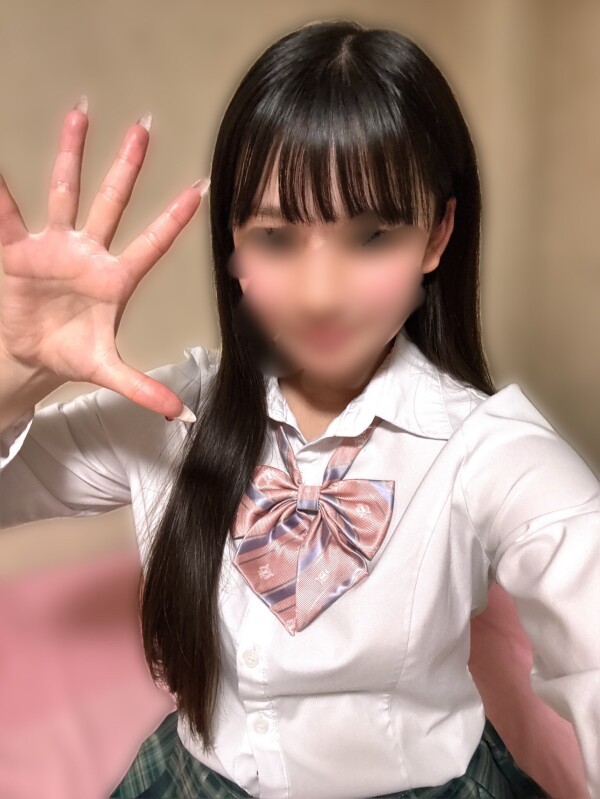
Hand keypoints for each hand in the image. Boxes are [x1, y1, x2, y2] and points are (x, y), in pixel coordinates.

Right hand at [0, 96, 209, 420]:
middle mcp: (89, 254)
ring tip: (79, 114)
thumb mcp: (106, 370)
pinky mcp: (20, 251)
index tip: (199, 188)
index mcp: (115, 279)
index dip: (173, 219)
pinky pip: (9, 217)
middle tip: (145, 128)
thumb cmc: (71, 353)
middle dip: (128, 167)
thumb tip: (182, 415)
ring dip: (71, 156)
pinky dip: (1, 195)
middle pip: (112, 203)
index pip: (151, 244)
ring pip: (66, 193)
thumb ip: (142, 388)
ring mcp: (55, 247)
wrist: (30, 355)